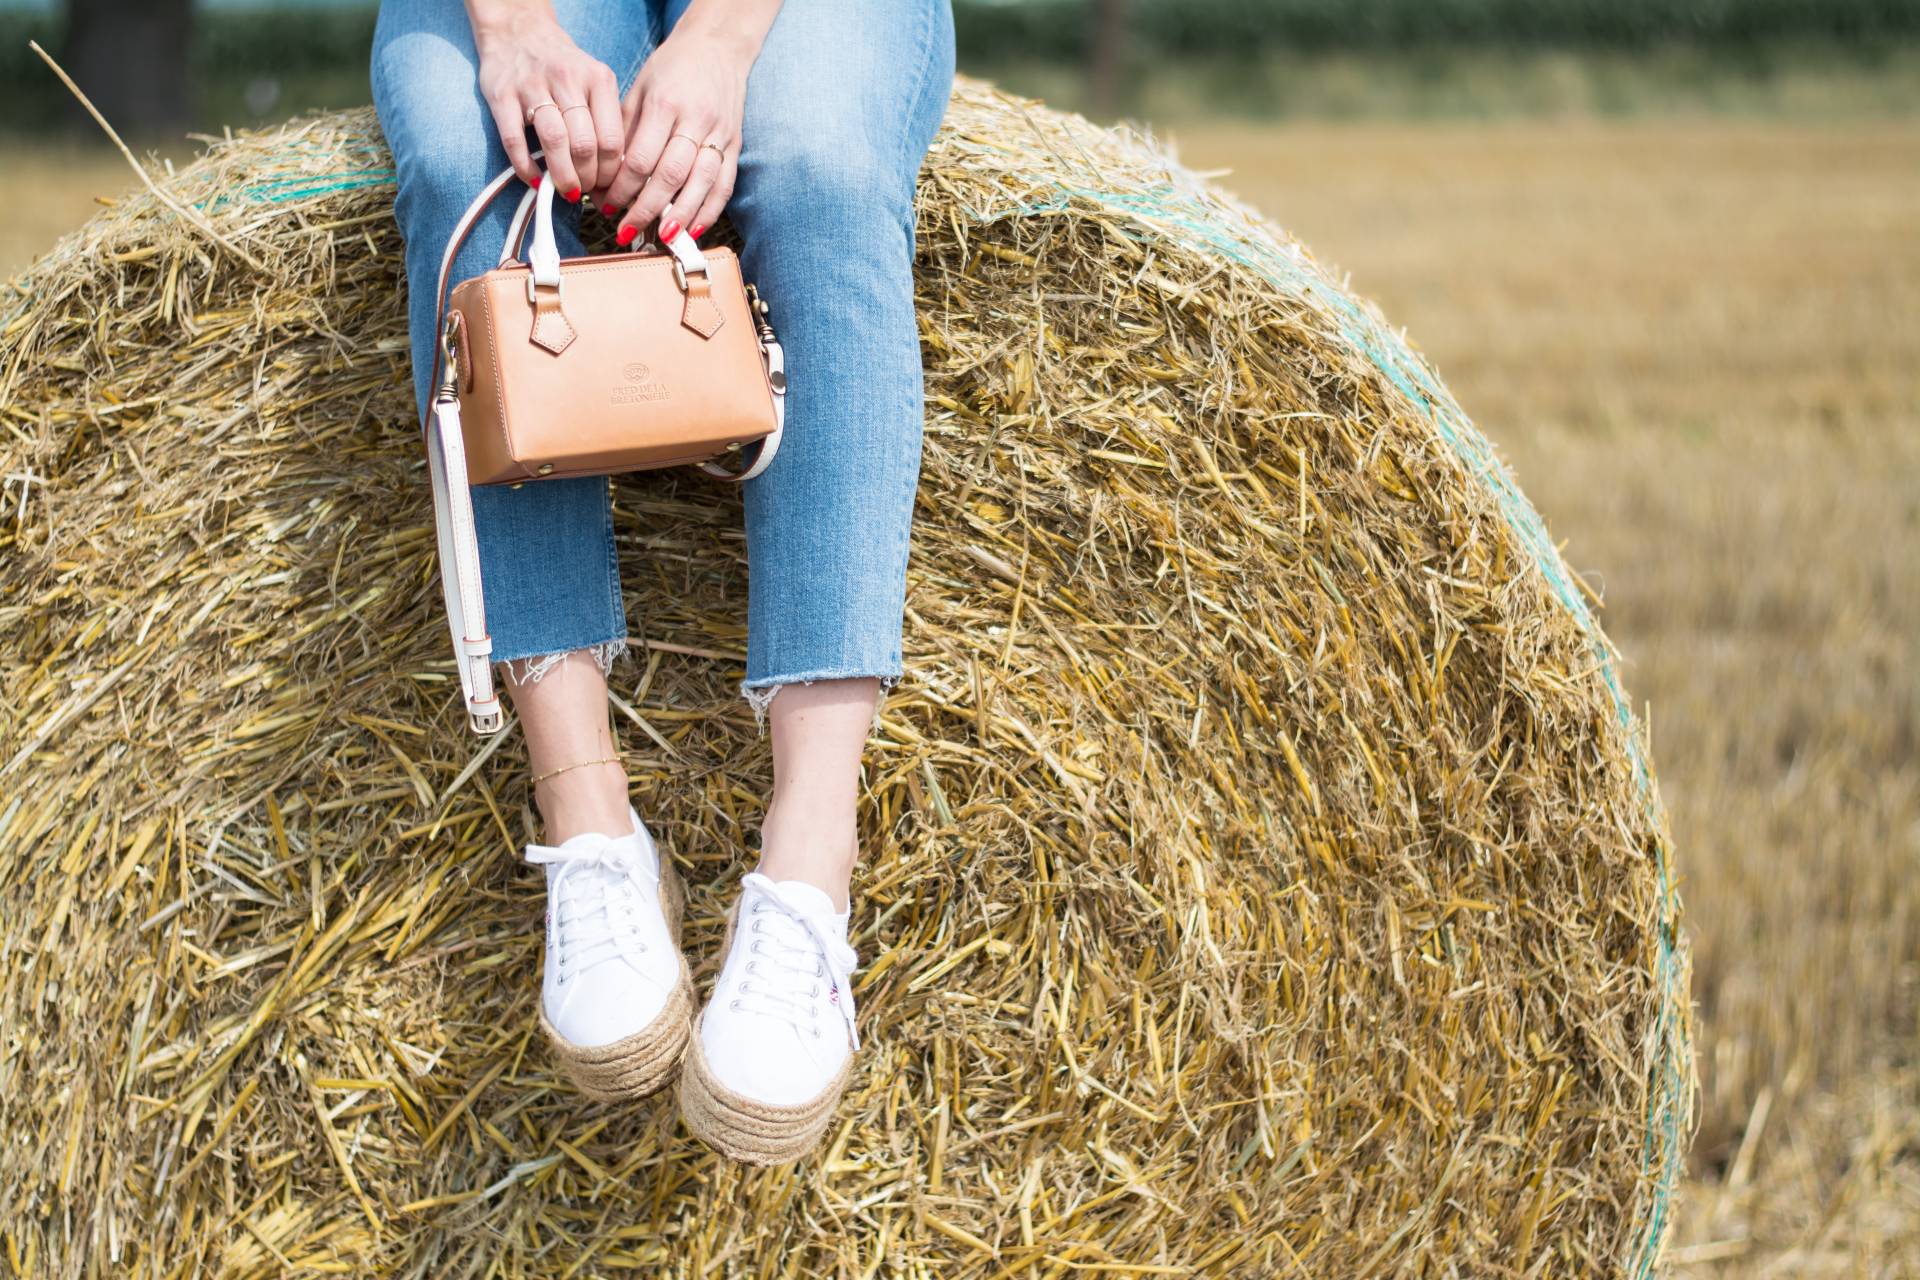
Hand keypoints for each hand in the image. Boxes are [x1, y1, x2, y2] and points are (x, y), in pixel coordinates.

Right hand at [471, 7, 624, 201]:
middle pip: (584, 144)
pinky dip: (525, 167)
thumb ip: (606, 119)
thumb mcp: (594, 82)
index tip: (607, 187)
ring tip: (566, 190)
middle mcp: (567, 79)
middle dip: (588, 178)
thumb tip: (618, 171)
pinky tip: (535, 179)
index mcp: (597, 79)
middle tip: (585, 190)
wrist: (519, 32)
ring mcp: (532, 85)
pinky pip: (515, 140)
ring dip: (562, 175)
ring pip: (553, 142)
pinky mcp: (502, 94)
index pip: (612, 139)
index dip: (611, 173)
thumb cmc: (563, 68)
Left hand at [600, 29, 750, 246]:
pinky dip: (710, 211)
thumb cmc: (672, 69)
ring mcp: (719, 134)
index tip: (607, 206)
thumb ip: (626, 129)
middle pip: (670, 175)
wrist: (717, 48)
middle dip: (647, 209)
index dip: (623, 188)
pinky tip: (694, 229)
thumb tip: (610, 175)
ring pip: (700, 184)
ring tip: (661, 238)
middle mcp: (695, 120)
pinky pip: (724, 185)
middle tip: (627, 231)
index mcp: (665, 104)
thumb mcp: (640, 88)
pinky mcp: (735, 145)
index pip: (642, 158)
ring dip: (681, 216)